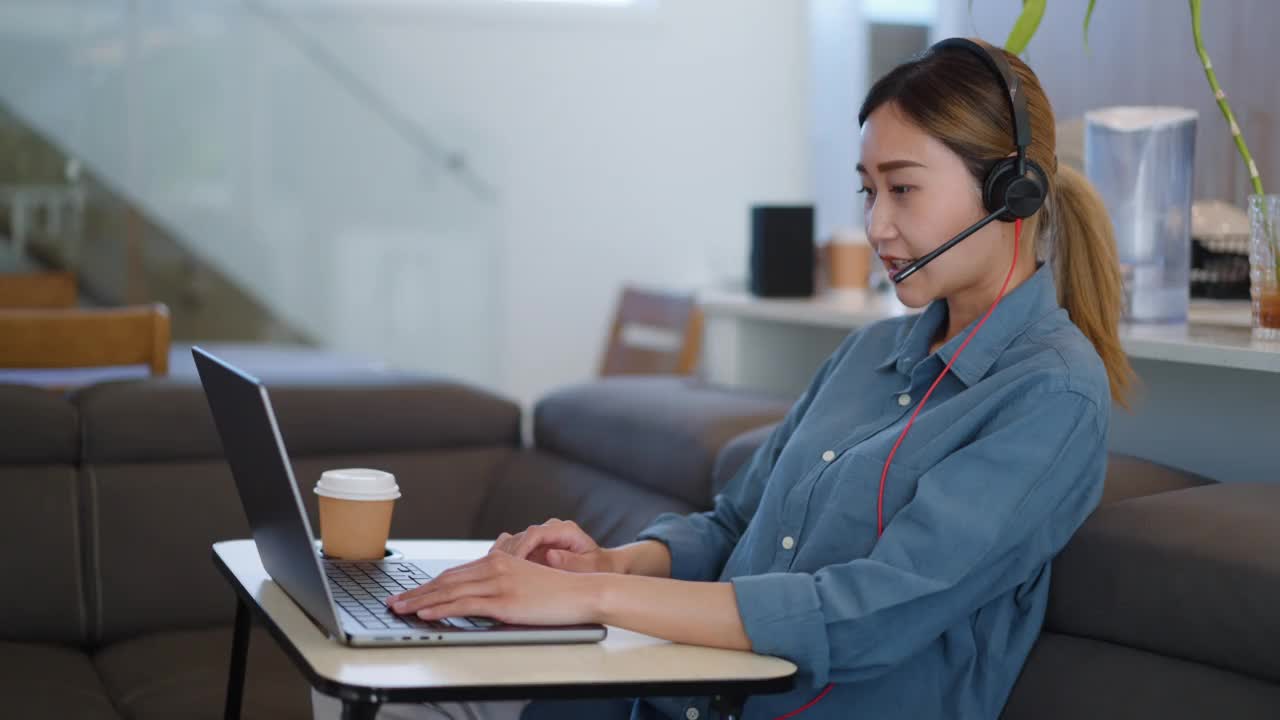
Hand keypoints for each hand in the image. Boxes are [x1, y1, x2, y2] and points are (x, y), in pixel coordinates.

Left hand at [385, 551, 600, 625]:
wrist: (583, 591)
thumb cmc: (558, 588)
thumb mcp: (528, 573)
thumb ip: (508, 566)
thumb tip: (493, 560)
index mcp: (498, 560)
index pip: (454, 573)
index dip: (428, 584)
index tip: (408, 592)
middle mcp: (494, 567)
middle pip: (445, 580)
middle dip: (416, 592)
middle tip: (393, 602)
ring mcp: (499, 583)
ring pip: (449, 591)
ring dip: (420, 601)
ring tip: (400, 609)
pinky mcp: (504, 601)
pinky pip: (465, 605)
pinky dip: (441, 609)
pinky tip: (425, 613)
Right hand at [490, 519, 618, 573]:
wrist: (601, 568)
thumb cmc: (598, 568)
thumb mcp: (590, 566)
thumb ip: (572, 561)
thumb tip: (550, 555)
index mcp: (564, 530)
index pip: (535, 533)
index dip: (521, 548)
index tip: (513, 566)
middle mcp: (549, 530)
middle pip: (520, 537)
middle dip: (507, 556)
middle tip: (497, 575)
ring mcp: (540, 539)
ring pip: (512, 543)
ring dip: (502, 560)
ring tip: (494, 577)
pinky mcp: (532, 548)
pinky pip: (512, 551)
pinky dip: (503, 562)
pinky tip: (496, 575)